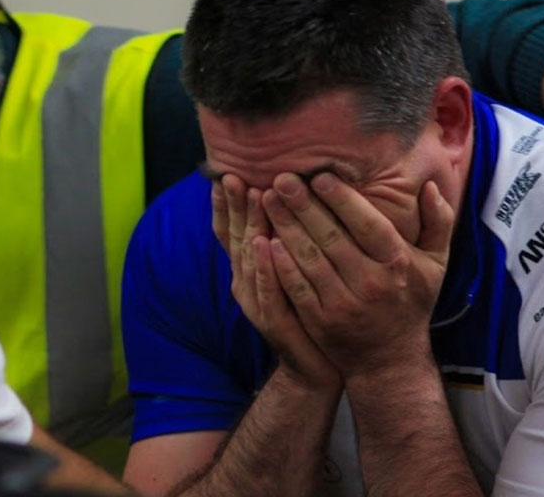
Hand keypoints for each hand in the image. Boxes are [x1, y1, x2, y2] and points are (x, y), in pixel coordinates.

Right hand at [213, 175, 338, 388]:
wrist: (316, 370)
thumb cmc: (309, 315)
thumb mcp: (294, 273)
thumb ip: (286, 241)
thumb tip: (287, 199)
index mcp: (250, 271)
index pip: (232, 232)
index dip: (227, 205)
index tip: (226, 173)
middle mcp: (247, 285)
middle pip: (237, 239)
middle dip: (235, 206)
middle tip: (233, 175)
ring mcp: (259, 305)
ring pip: (250, 260)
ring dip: (250, 226)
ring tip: (252, 195)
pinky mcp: (275, 323)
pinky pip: (268, 291)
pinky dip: (265, 267)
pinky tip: (266, 244)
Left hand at [258, 172, 454, 379]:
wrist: (389, 359)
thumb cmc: (411, 301)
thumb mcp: (436, 263)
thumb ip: (438, 222)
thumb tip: (430, 186)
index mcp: (397, 263)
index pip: (367, 224)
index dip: (343, 200)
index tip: (320, 176)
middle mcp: (371, 283)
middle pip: (331, 237)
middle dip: (304, 205)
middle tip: (282, 178)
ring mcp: (343, 304)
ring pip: (310, 259)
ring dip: (286, 227)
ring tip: (268, 200)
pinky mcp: (320, 321)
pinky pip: (297, 287)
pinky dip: (281, 264)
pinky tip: (266, 240)